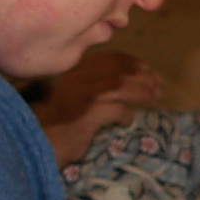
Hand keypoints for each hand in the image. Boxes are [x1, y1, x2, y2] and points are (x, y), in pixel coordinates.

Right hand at [35, 47, 159, 166]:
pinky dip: (125, 114)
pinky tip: (126, 121)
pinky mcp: (85, 114)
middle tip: (159, 89)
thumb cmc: (64, 120)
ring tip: (152, 101)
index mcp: (78, 70)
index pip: (113, 58)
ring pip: (121, 86)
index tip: (152, 73)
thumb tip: (139, 81)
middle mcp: (78, 77)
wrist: (40, 140)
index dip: (136, 65)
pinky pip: (115, 109)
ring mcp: (81, 95)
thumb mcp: (81, 95)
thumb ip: (101, 85)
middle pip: (121, 71)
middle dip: (145, 79)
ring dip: (142, 94)